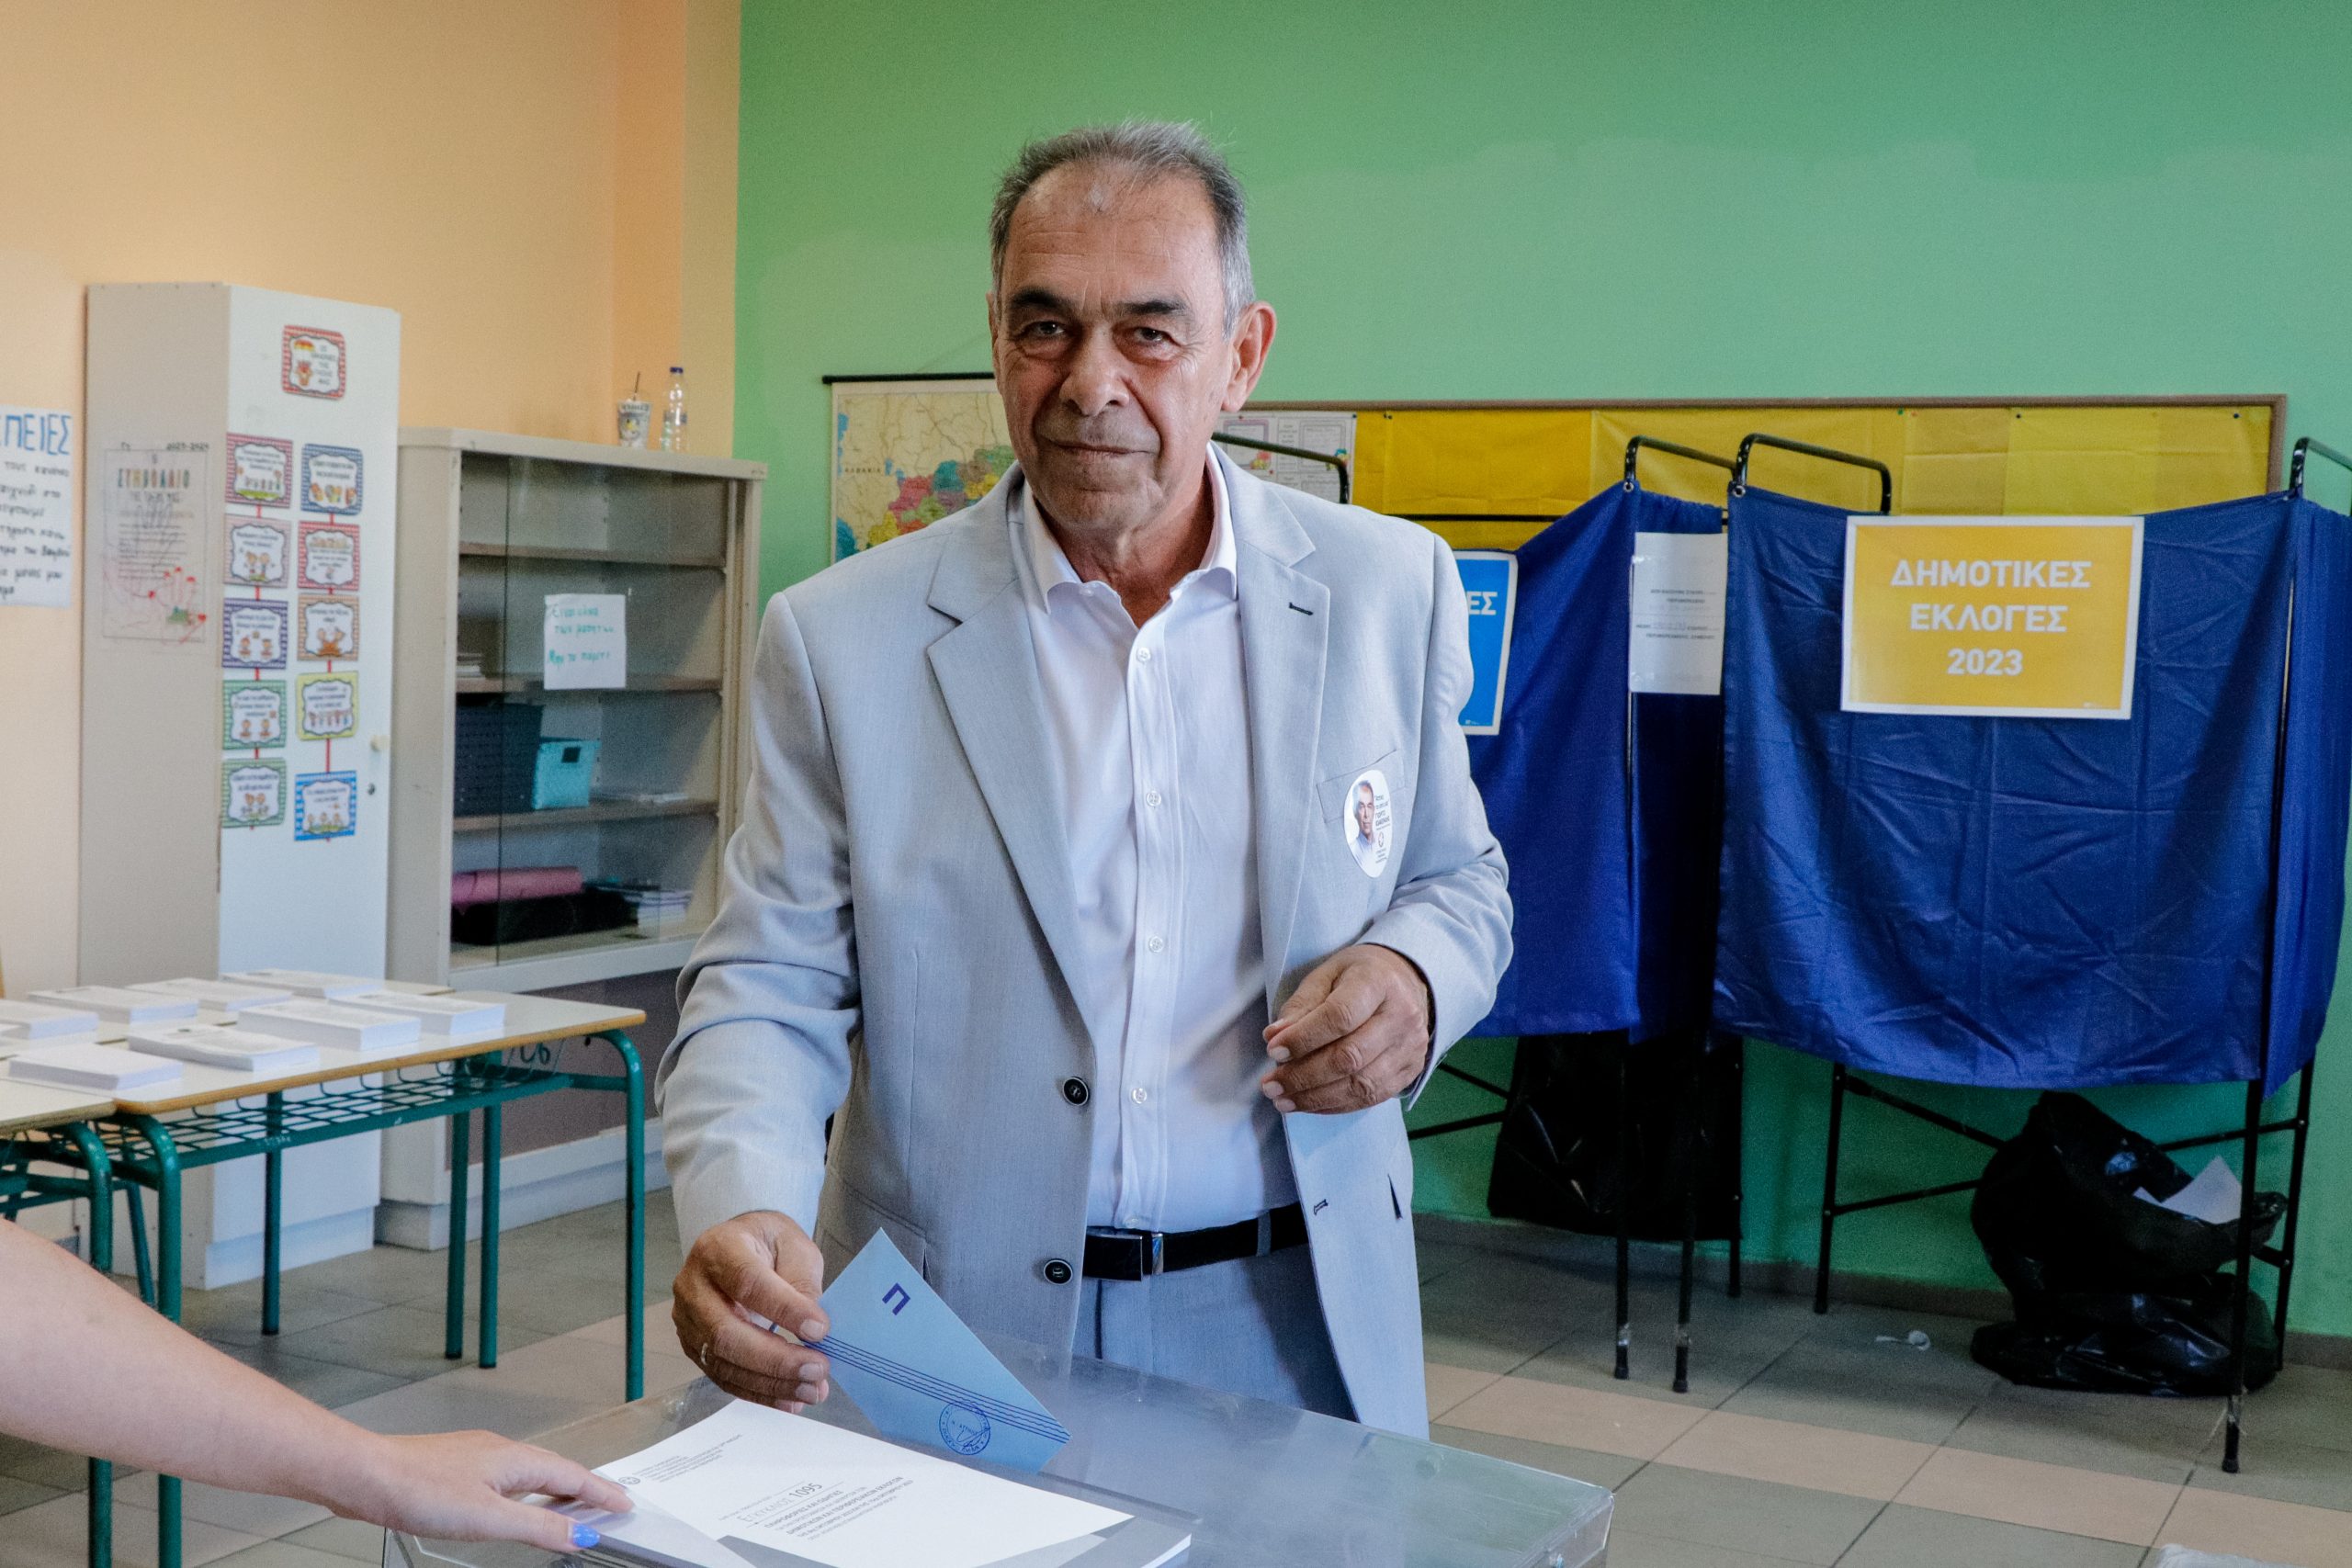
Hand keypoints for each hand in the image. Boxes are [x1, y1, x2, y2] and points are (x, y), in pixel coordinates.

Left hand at [344, 1430, 629, 1549]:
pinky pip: (506, 1478)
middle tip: (606, 1507)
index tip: (624, 1504)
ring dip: (555, 1492)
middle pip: (555, 1472)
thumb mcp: (488, 1518)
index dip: (601, 1493)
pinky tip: (512, 1505)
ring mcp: (477, 1457)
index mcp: (517, 1460)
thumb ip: (538, 1527)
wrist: (366, 1474)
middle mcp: (501, 1452)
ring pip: (529, 1474)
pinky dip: (525, 1493)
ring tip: (568, 1509)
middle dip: (584, 1490)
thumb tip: (580, 1534)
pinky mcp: (455, 1468)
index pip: (574, 1477)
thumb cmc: (418, 1488)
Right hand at [672, 1209, 832, 1409]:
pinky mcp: (694, 1347)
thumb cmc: (768, 1244)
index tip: (821, 1330)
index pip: (747, 1282)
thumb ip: (802, 1283)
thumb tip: (812, 1332)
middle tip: (818, 1369)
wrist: (738, 1248)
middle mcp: (693, 1285)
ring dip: (771, 1383)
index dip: (783, 1309)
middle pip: (726, 1331)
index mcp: (719, 1249)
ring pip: (723, 1361)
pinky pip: (723, 1377)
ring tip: (812, 1390)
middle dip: (776, 1358)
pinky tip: (790, 1400)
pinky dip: (759, 1392)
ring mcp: (688, 1320)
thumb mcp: (794, 1247)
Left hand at [1259, 944, 1432, 1113]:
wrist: (1405, 984)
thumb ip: (1300, 1007)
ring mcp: (1410, 1046)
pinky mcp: (1410, 1070)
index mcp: (1378, 982)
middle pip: (1350, 1056)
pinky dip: (1335, 1105)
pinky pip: (1371, 1097)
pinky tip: (1309, 1103)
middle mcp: (1401, 1015)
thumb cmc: (1358, 978)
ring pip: (1361, 1084)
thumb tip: (1275, 1038)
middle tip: (1271, 1085)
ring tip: (1283, 1100)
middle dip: (1304, 1076)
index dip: (1303, 1039)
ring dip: (1316, 1098)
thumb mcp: (1325, 976)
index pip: (1339, 1017)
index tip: (1273, 1052)